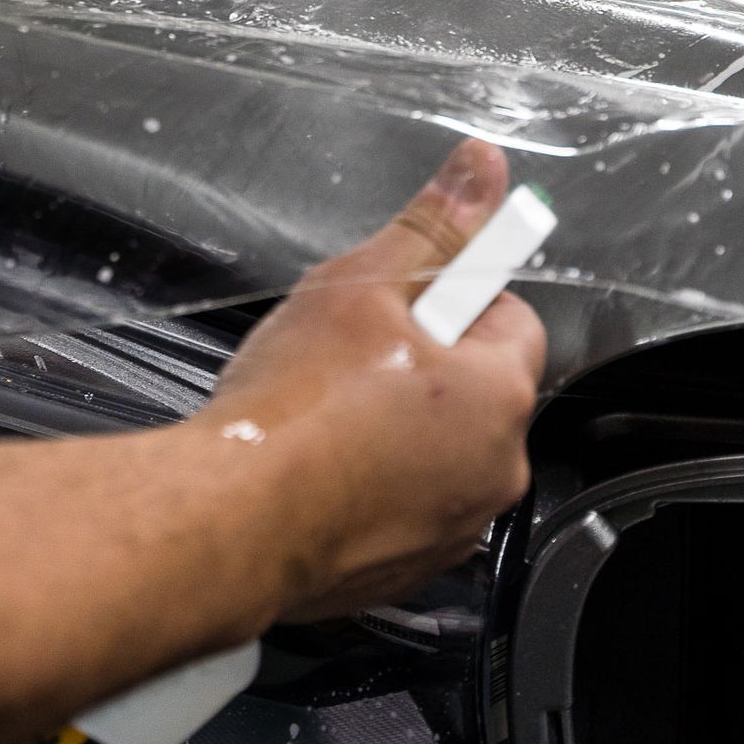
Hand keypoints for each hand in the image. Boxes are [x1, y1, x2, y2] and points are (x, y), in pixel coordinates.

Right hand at [187, 139, 546, 619]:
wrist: (230, 521)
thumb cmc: (296, 408)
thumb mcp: (362, 286)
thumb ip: (432, 228)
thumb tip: (481, 169)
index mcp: (500, 394)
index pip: (512, 321)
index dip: (455, 301)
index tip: (407, 302)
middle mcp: (495, 471)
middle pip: (477, 393)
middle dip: (426, 369)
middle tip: (354, 356)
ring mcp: (452, 530)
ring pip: (439, 456)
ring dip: (400, 432)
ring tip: (328, 416)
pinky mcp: (405, 574)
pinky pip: (403, 512)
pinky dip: (371, 491)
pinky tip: (318, 471)